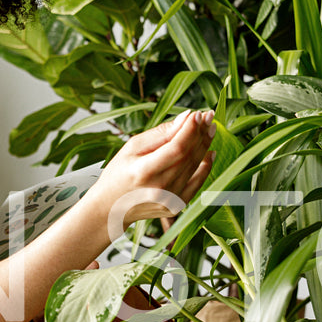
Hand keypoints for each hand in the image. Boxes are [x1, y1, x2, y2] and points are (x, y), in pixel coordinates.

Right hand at [86, 110, 215, 229]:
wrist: (110, 208)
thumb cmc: (118, 173)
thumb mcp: (132, 148)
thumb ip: (160, 133)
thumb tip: (187, 117)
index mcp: (144, 172)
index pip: (176, 148)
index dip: (190, 129)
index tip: (198, 113)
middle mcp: (159, 188)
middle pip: (188, 156)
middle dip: (200, 133)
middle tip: (209, 116)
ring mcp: (169, 200)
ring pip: (194, 167)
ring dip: (204, 146)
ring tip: (209, 129)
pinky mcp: (176, 207)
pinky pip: (197, 184)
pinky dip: (205, 167)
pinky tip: (210, 152)